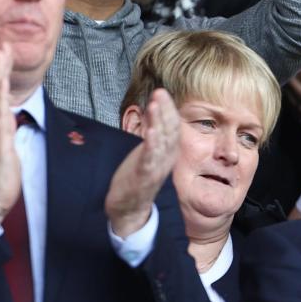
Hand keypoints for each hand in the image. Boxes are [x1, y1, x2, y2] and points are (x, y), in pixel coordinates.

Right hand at [0, 34, 22, 222]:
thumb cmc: (0, 175)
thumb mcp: (7, 147)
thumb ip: (7, 131)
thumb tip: (10, 120)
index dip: (1, 72)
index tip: (4, 53)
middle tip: (2, 43)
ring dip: (0, 74)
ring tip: (2, 55)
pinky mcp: (0, 143)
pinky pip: (0, 117)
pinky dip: (1, 100)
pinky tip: (3, 87)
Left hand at [105, 88, 179, 237]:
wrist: (129, 209)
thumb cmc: (138, 177)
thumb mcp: (147, 151)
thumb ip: (152, 131)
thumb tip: (154, 109)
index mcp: (167, 152)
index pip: (171, 126)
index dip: (168, 109)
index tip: (162, 92)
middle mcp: (166, 159)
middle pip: (169, 131)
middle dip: (165, 111)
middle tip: (160, 93)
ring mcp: (156, 168)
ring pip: (161, 142)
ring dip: (158, 122)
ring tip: (155, 106)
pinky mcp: (144, 178)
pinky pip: (150, 160)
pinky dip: (151, 145)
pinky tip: (150, 132)